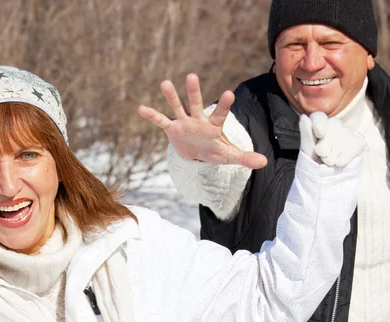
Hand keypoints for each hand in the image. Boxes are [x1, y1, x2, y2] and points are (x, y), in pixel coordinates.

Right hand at [138, 74, 267, 168]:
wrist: (198, 154)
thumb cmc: (215, 151)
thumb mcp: (229, 156)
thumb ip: (245, 157)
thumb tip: (264, 162)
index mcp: (213, 125)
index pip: (220, 114)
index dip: (224, 105)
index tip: (228, 93)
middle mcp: (198, 120)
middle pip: (196, 104)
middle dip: (194, 92)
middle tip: (192, 76)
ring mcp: (184, 123)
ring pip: (178, 107)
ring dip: (172, 97)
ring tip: (165, 83)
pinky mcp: (173, 129)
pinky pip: (161, 121)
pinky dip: (152, 115)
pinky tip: (141, 108)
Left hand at [299, 112, 366, 166]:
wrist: (328, 179)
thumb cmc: (315, 162)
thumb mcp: (308, 151)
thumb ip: (306, 135)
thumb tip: (303, 117)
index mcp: (318, 126)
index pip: (319, 116)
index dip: (320, 122)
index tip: (320, 133)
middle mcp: (333, 126)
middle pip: (333, 125)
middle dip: (326, 142)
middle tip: (322, 155)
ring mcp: (347, 133)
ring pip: (345, 134)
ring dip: (335, 151)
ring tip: (328, 162)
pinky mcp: (358, 141)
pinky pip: (355, 143)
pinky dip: (346, 155)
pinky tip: (339, 163)